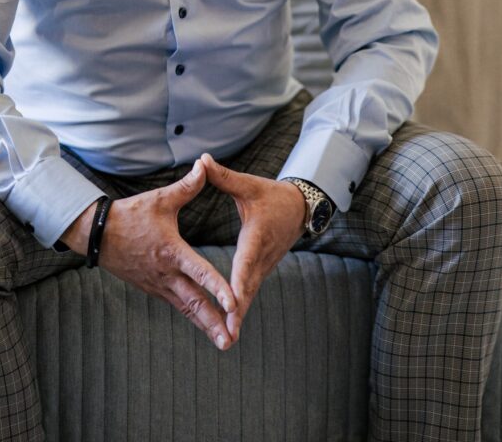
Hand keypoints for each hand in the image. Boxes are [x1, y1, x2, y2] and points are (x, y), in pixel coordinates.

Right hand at [64, 161, 236, 349]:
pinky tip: (204, 325)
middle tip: (232, 340)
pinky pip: (176, 305)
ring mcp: (158, 285)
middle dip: (215, 323)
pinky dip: (192, 316)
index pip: (200, 274)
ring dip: (205, 326)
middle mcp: (166, 274)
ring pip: (187, 309)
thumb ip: (187, 186)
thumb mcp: (160, 199)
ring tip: (224, 342)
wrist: (97, 234)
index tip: (235, 305)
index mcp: (172, 253)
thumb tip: (205, 166)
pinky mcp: (152, 288)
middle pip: (195, 303)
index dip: (219, 289)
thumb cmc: (131, 215)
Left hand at [200, 153, 305, 342]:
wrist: (299, 208)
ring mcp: (263, 267)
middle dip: (237, 312)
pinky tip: (229, 328)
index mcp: (257, 237)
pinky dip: (240, 311)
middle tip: (227, 335)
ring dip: (238, 317)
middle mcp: (261, 257)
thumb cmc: (271, 195)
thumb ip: (224, 177)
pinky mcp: (261, 272)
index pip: (246, 262)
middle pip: (248, 288)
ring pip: (249, 295)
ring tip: (226, 340)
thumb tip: (202, 161)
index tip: (231, 301)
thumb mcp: (248, 185)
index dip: (239, 282)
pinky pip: (249, 293)